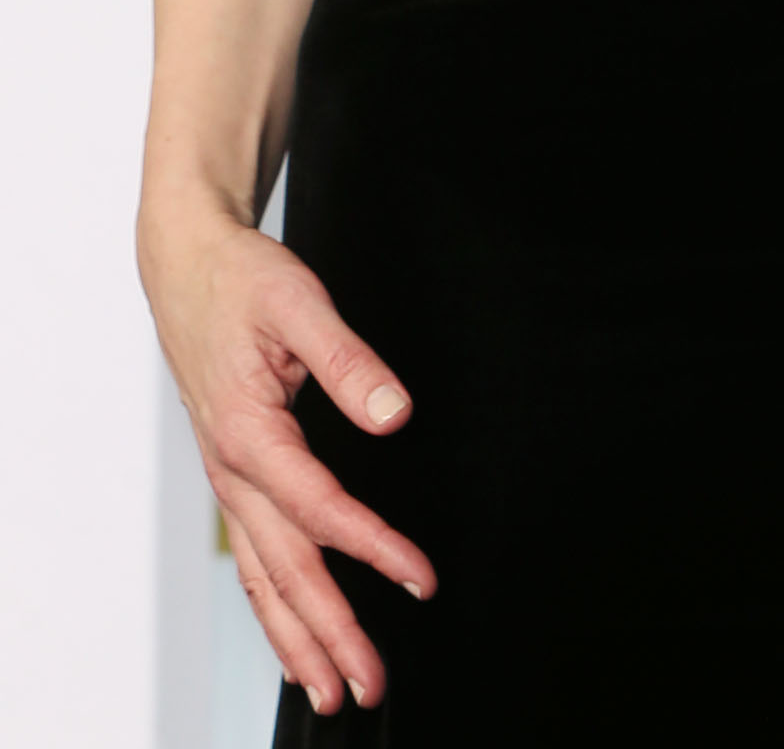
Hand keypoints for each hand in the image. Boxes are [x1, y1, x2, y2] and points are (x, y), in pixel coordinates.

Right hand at [140, 195, 433, 710]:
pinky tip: (294, 640)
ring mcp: (229, 481)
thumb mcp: (300, 303)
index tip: (418, 579)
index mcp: (248, 434)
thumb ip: (348, 361)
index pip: (319, 509)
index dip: (372, 548)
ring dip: (298, 638)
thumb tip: (392, 414)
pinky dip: (272, 607)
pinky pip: (251, 559)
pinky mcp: (234, 478)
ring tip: (332, 691)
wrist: (188, 269)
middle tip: (369, 684)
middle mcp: (233, 471)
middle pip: (285, 568)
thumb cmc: (243, 282)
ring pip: (261, 578)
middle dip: (329, 631)